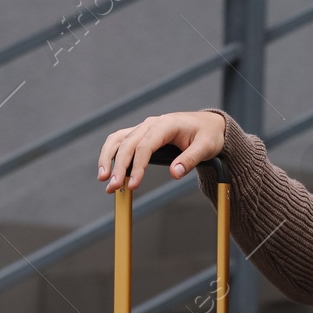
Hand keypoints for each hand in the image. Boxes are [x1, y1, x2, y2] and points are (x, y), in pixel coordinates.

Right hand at [97, 111, 226, 191]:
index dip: (137, 167)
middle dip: (118, 167)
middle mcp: (151, 124)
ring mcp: (144, 127)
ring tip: (103, 178)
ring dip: (108, 158)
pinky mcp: (141, 133)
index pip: (145, 146)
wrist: (209, 125)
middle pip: (127, 145)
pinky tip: (107, 168)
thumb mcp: (206, 147)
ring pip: (118, 140)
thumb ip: (190, 160)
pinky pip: (120, 140)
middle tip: (113, 188)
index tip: (133, 185)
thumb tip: (174, 174)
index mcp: (166, 125)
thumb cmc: (208, 135)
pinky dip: (111, 153)